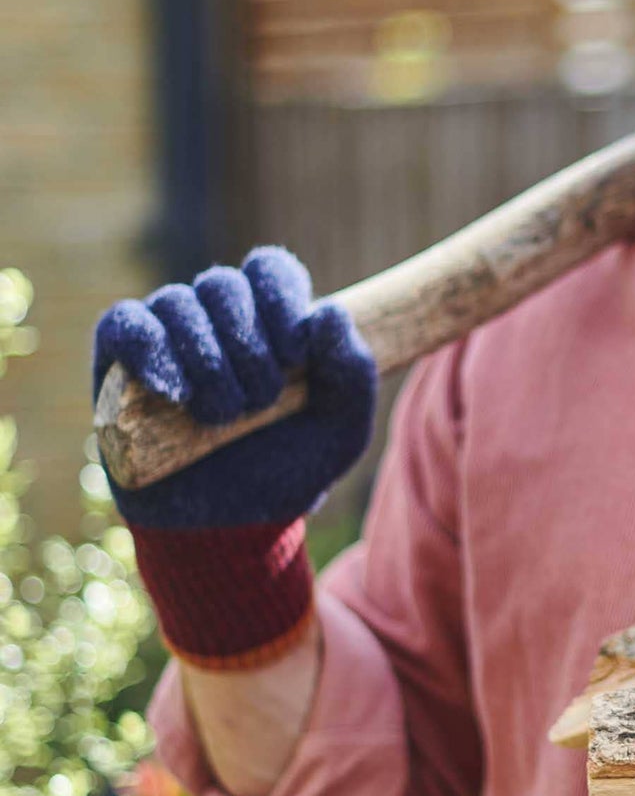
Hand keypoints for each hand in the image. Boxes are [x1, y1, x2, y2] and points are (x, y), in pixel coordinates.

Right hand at [93, 247, 375, 530]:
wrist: (232, 525)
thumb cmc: (286, 472)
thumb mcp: (340, 432)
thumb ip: (353, 375)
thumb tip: (329, 313)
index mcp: (271, 323)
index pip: (270, 270)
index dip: (281, 298)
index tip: (295, 352)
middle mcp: (216, 321)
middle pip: (223, 284)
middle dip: (247, 345)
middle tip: (260, 402)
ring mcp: (167, 338)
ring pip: (177, 302)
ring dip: (208, 361)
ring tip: (222, 416)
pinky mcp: (120, 363)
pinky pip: (126, 324)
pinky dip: (151, 349)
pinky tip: (174, 391)